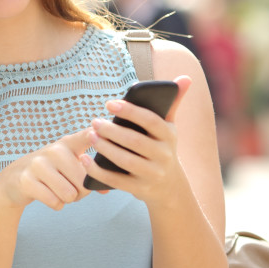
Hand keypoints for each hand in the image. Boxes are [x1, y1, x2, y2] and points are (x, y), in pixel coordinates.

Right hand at [0, 128, 93, 211]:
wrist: (14, 180)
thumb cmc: (49, 173)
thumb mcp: (68, 166)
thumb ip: (88, 174)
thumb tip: (106, 188)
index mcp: (68, 144)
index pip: (86, 136)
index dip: (96, 135)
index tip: (98, 132)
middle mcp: (54, 150)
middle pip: (83, 181)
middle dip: (80, 193)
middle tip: (69, 188)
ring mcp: (39, 164)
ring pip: (70, 194)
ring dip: (67, 200)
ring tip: (58, 191)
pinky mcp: (27, 180)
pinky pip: (55, 202)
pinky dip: (56, 205)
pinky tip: (47, 195)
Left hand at [86, 76, 192, 206]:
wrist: (170, 188)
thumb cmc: (162, 148)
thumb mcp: (170, 128)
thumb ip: (173, 103)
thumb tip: (184, 78)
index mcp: (169, 136)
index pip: (151, 121)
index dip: (130, 111)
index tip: (110, 103)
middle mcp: (164, 156)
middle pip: (135, 142)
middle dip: (112, 131)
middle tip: (95, 121)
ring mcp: (152, 174)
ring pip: (125, 161)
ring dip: (105, 148)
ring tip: (91, 136)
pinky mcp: (140, 189)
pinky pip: (115, 180)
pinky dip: (97, 170)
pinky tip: (84, 158)